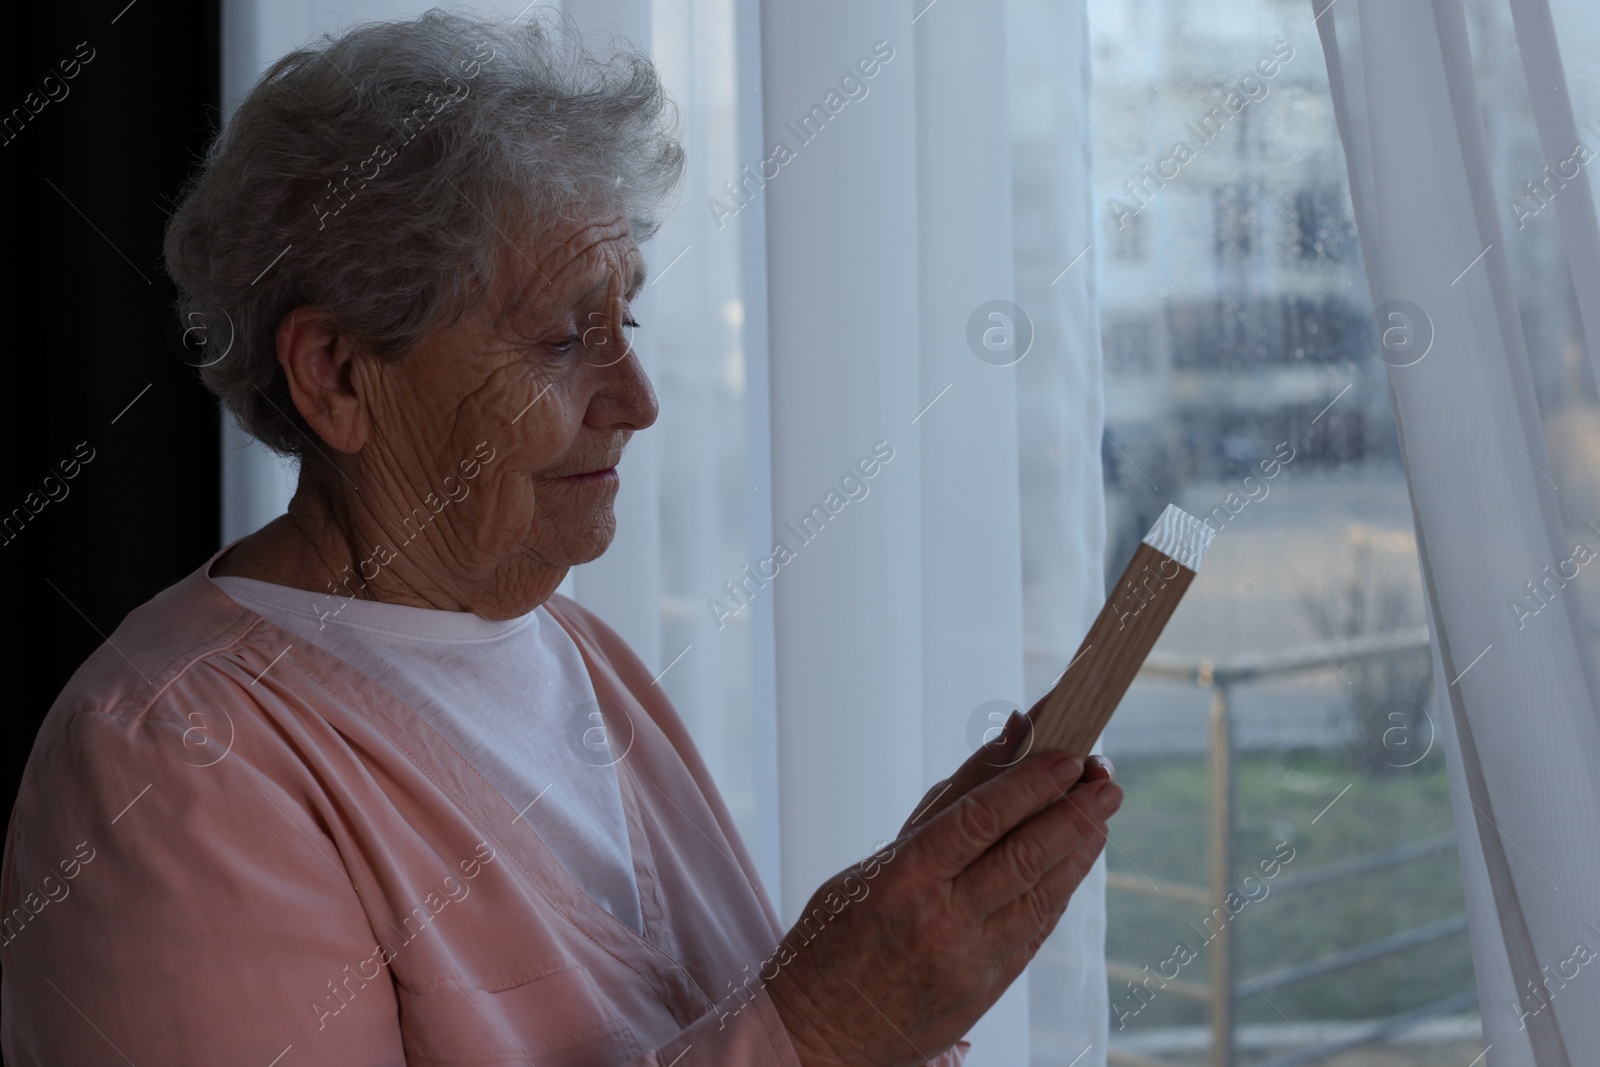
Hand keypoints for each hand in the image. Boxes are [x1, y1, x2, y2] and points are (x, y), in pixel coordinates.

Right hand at [763, 732, 1122, 1066]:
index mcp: (902, 879)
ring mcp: (968, 959)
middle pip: (1023, 855)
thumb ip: (942, 812)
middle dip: (1072, 811)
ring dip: (1078, 849)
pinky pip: (1034, 930)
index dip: (1029, 784)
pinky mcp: (986, 990)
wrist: (818, 1034)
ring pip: (1041, 894)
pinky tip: (1074, 862)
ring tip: (1100, 812)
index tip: (1066, 756)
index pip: (979, 819)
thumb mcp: (874, 867)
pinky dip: (1059, 891)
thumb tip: (997, 749)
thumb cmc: (835, 936)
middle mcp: (940, 920)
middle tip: (1103, 777)